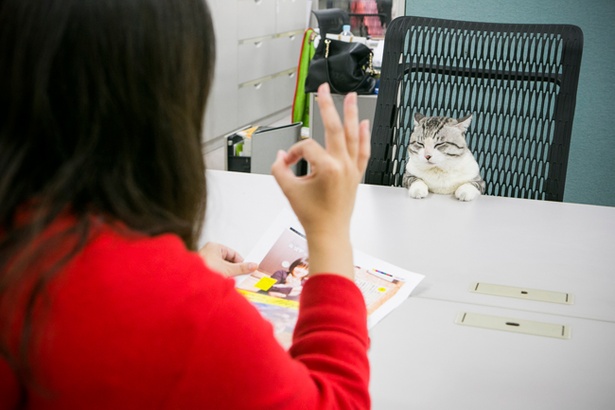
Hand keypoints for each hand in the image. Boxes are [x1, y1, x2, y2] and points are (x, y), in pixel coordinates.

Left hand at [198, 242, 257, 277]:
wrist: (191, 284)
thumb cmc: (207, 272)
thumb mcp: (228, 270)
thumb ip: (241, 268)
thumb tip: (254, 265)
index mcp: (214, 247)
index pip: (232, 253)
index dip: (241, 261)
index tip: (247, 269)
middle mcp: (208, 252)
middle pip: (227, 261)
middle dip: (234, 269)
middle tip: (241, 276)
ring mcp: (204, 261)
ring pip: (221, 267)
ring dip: (228, 274)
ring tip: (232, 281)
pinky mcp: (202, 270)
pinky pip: (215, 272)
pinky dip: (220, 277)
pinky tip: (223, 283)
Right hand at [271, 83, 370, 278]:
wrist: (329, 233)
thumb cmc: (313, 216)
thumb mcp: (289, 191)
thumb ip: (279, 170)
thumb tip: (280, 157)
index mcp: (327, 167)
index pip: (306, 147)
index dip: (293, 153)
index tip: (287, 163)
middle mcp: (342, 164)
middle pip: (334, 128)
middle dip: (327, 106)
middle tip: (323, 89)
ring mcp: (352, 169)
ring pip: (353, 135)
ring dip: (351, 114)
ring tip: (352, 96)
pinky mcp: (356, 174)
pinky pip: (363, 151)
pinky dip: (364, 136)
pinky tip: (363, 123)